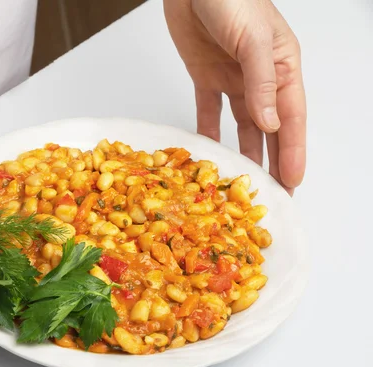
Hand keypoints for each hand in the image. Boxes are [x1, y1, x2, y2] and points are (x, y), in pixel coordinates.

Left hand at [164, 0, 305, 192]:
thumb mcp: (255, 39)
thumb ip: (262, 82)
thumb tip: (270, 123)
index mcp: (282, 68)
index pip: (292, 117)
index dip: (293, 150)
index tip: (292, 181)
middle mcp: (260, 78)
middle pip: (269, 127)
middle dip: (272, 160)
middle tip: (272, 193)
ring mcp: (232, 78)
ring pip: (241, 125)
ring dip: (242, 152)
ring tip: (242, 182)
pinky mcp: (205, 76)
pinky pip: (208, 111)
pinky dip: (208, 132)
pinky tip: (208, 153)